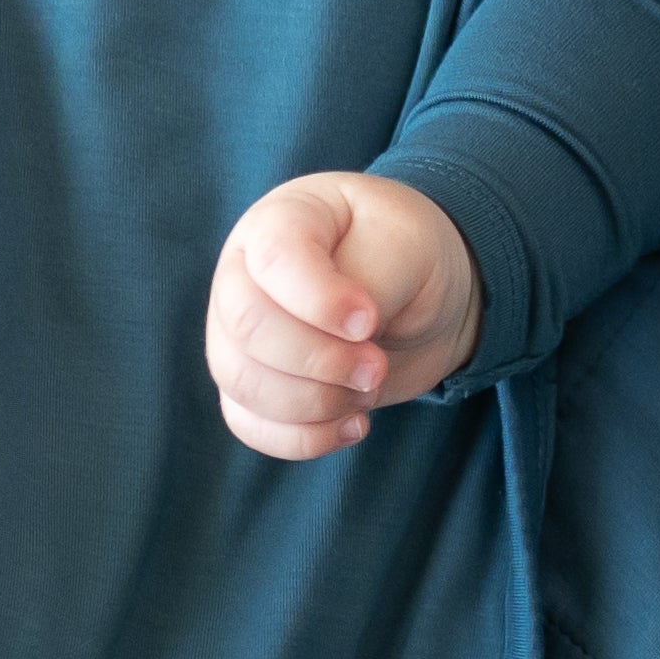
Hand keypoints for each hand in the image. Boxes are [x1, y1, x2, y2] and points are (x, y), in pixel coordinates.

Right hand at [205, 171, 482, 460]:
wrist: (421, 295)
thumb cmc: (410, 254)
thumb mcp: (406, 248)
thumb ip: (371, 282)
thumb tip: (347, 338)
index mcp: (281, 220)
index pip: (275, 259)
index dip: (320, 301)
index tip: (371, 322)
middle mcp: (244, 274)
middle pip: (247, 328)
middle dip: (321, 361)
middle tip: (376, 367)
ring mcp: (239, 332)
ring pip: (242, 382)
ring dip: (316, 402)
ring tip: (369, 389)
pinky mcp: (255, 383)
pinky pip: (249, 424)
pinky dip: (303, 438)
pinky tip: (355, 425)